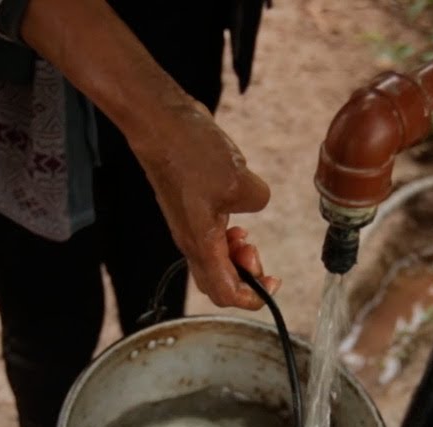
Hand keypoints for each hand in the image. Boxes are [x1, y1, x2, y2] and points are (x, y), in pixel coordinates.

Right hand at [132, 100, 275, 309]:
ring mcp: (188, 223)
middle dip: (245, 276)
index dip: (252, 297)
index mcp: (201, 243)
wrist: (160, 123)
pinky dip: (228, 236)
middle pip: (217, 282)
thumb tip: (255, 202)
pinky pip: (210, 236)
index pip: (225, 292)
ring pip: (214, 259)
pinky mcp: (189, 207)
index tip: (272, 284)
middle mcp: (191, 240)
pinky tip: (238, 215)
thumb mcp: (240, 181)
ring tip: (248, 235)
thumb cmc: (191, 152)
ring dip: (236, 254)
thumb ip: (258, 200)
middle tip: (258, 252)